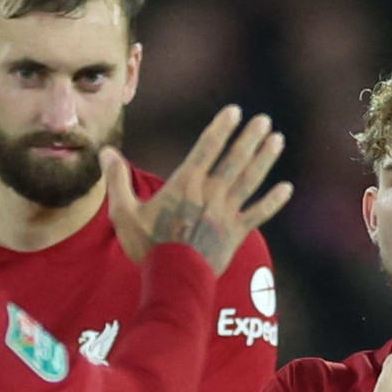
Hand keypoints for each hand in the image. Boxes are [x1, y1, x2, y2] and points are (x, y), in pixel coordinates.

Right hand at [106, 106, 292, 269]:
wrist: (172, 279)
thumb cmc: (146, 246)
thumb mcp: (123, 212)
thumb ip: (117, 179)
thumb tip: (105, 151)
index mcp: (185, 185)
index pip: (207, 148)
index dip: (221, 128)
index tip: (235, 111)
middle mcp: (210, 194)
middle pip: (234, 159)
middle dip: (249, 137)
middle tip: (263, 120)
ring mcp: (225, 214)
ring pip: (250, 180)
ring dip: (264, 159)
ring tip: (277, 140)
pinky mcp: (235, 234)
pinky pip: (258, 214)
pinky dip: (273, 201)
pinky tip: (286, 188)